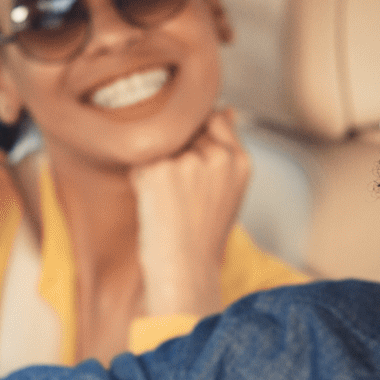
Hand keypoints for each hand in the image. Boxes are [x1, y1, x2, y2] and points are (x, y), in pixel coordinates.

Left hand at [131, 109, 252, 317]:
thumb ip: (226, 149)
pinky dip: (140, 180)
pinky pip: (139, 161)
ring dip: (157, 165)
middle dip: (175, 152)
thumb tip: (225, 108)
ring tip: (168, 200)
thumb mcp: (228, 189)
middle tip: (179, 193)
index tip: (189, 164)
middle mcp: (218, 157)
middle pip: (184, 129)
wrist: (185, 271)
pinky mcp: (159, 171)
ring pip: (161, 143)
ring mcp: (189, 162)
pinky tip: (155, 204)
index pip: (214, 118)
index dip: (195, 138)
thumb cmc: (203, 235)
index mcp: (240, 160)